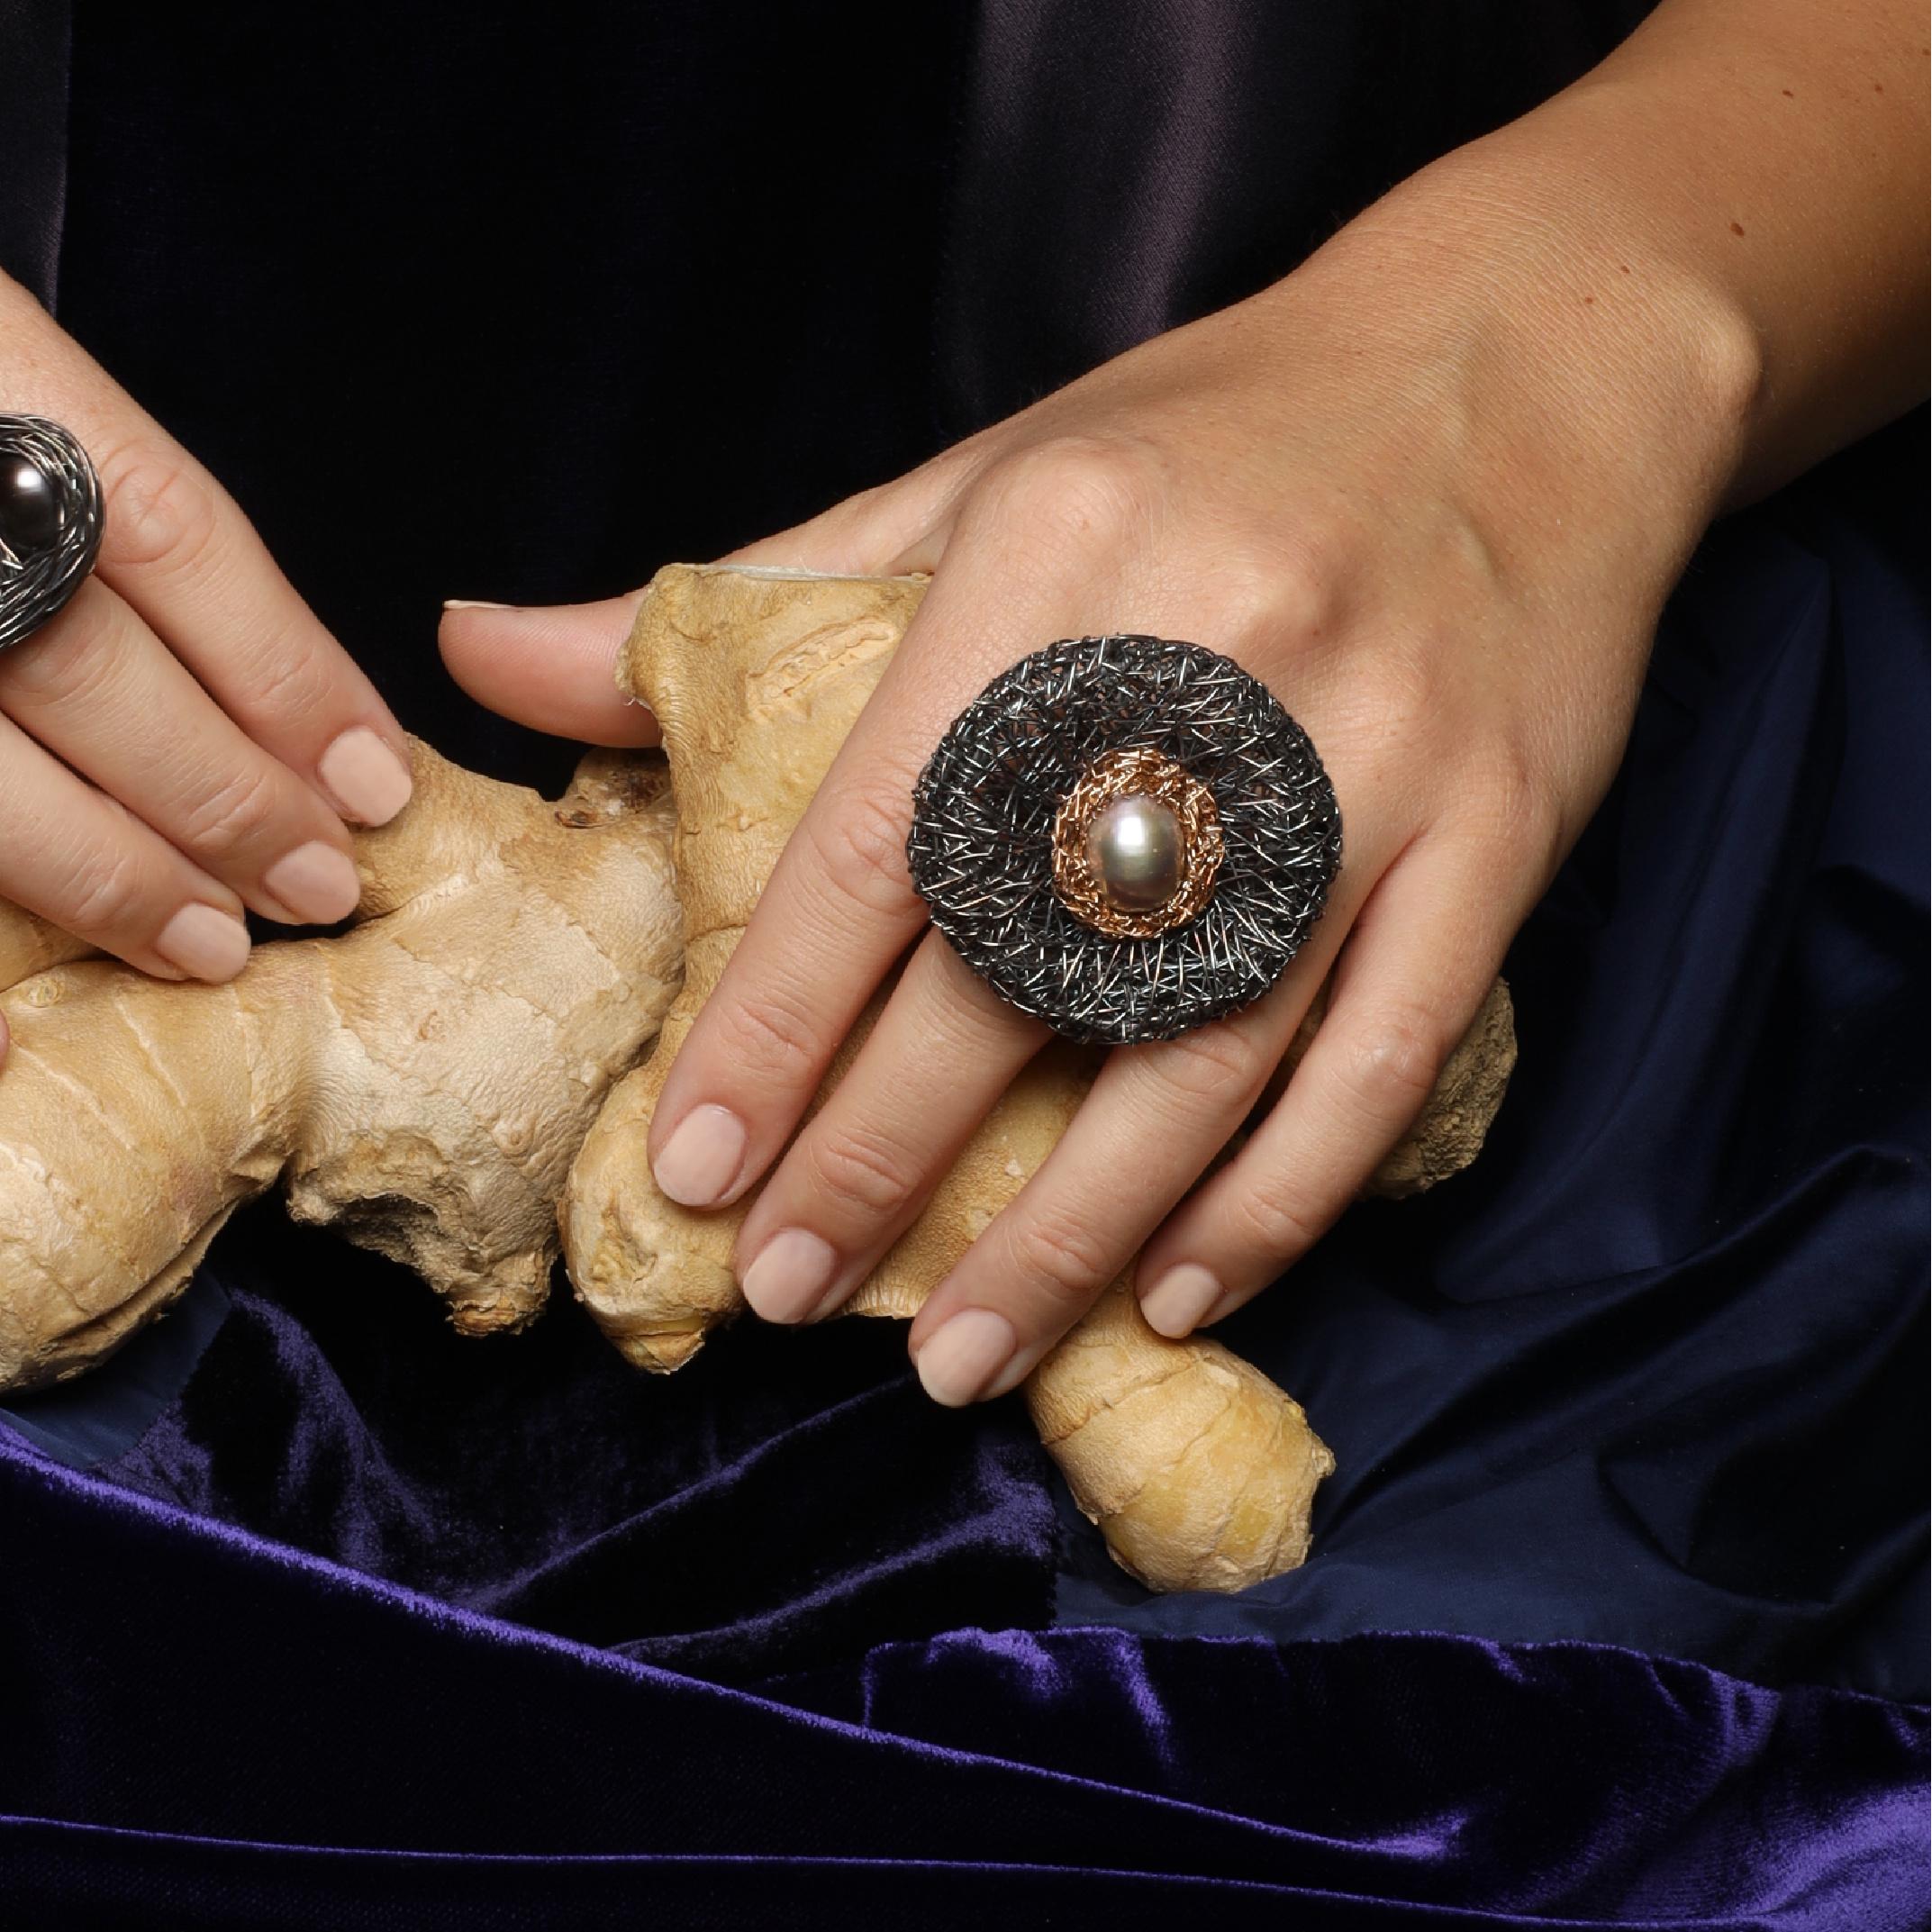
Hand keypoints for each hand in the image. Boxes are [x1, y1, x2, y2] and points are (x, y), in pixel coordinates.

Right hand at [0, 275, 411, 1009]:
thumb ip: (88, 497)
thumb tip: (275, 698)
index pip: (172, 530)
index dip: (288, 668)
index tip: (374, 774)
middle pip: (85, 660)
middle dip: (223, 793)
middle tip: (320, 884)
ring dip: (107, 869)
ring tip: (212, 942)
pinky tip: (24, 1013)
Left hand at [445, 155, 1753, 1401]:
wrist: (1517, 362)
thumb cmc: (1213, 438)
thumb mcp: (985, 477)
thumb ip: (748, 596)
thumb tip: (484, 649)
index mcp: (1057, 554)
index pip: (876, 838)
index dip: (774, 1024)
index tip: (695, 1168)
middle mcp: (1218, 659)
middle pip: (1023, 968)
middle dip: (885, 1156)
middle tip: (788, 1285)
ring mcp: (1376, 762)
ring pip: (1202, 1055)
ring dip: (1071, 1232)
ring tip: (962, 1355)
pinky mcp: (1498, 834)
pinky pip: (1382, 1060)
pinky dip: (1276, 1198)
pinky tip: (1175, 1289)